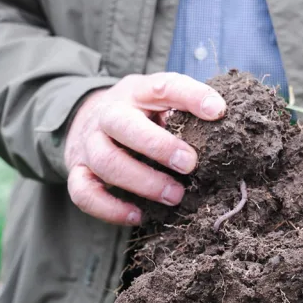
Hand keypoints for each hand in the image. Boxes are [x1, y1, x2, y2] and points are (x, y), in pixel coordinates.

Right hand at [63, 72, 226, 224]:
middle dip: (158, 146)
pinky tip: (138, 215)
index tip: (219, 112)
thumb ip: (185, 111)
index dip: (191, 96)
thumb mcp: (160, 102)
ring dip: (143, 182)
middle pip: (123, 125)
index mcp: (136, 92)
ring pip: (106, 162)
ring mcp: (89, 142)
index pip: (162, 87)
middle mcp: (108, 114)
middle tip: (190, 164)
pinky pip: (84, 193)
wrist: (87, 117)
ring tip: (175, 195)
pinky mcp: (77, 171)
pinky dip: (110, 209)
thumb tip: (224, 126)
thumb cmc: (139, 115)